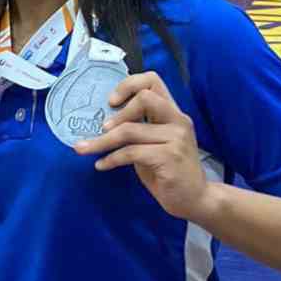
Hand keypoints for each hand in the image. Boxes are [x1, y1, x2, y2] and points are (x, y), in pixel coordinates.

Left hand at [74, 71, 207, 220]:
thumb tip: (103, 121)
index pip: (153, 81)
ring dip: (102, 141)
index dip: (128, 85)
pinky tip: (101, 165)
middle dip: (119, 112)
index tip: (111, 102)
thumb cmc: (168, 171)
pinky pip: (131, 153)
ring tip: (86, 149)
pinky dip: (111, 159)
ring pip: (130, 130)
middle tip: (102, 128)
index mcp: (173, 112)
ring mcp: (176, 138)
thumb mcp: (153, 144)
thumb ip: (138, 128)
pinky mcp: (170, 158)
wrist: (195, 199)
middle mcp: (178, 120)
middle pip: (145, 98)